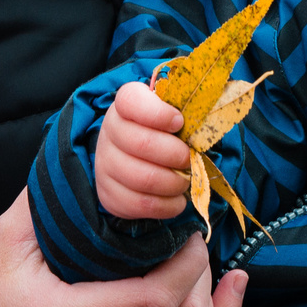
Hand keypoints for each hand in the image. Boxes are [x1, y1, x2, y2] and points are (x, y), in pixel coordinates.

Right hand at [0, 189, 248, 306]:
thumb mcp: (6, 241)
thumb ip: (47, 200)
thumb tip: (91, 154)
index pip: (154, 297)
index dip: (185, 261)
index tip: (185, 224)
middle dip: (202, 272)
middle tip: (191, 232)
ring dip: (209, 299)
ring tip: (203, 257)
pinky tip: (226, 294)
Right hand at [96, 81, 199, 219]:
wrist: (131, 157)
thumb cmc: (159, 131)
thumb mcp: (168, 113)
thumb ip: (181, 111)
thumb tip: (202, 119)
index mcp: (123, 105)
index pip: (131, 101)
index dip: (159, 113)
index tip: (179, 122)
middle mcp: (109, 132)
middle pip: (143, 144)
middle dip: (176, 155)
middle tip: (189, 159)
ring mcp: (105, 165)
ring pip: (144, 179)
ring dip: (174, 182)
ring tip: (184, 180)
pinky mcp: (109, 194)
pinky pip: (142, 205)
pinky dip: (167, 205)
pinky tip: (176, 199)